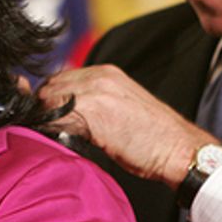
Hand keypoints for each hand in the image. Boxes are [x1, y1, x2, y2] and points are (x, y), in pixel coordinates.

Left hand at [37, 65, 218, 188]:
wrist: (178, 149)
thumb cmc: (153, 138)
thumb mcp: (120, 110)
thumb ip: (95, 104)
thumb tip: (65, 116)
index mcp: (107, 73)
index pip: (61, 79)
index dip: (50, 100)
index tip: (47, 118)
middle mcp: (99, 75)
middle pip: (50, 86)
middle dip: (44, 108)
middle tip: (49, 131)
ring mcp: (95, 91)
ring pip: (48, 100)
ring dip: (45, 119)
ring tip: (55, 138)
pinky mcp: (93, 111)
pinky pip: (56, 116)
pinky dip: (50, 129)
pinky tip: (60, 142)